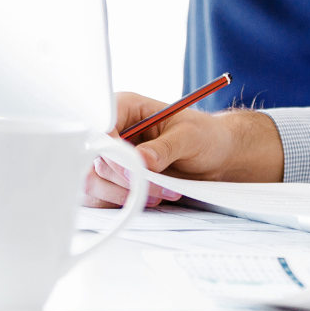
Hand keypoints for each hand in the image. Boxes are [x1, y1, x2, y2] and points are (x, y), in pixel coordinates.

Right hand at [82, 92, 284, 207]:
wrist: (215, 156)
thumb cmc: (204, 136)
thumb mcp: (190, 136)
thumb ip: (165, 147)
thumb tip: (140, 160)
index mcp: (126, 108)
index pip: (101, 126)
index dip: (110, 149)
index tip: (132, 168)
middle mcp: (113, 131)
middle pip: (96, 157)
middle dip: (126, 177)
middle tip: (156, 186)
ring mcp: (111, 156)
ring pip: (94, 180)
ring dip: (125, 193)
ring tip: (159, 194)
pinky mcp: (113, 179)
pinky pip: (101, 196)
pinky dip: (123, 202)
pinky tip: (150, 199)